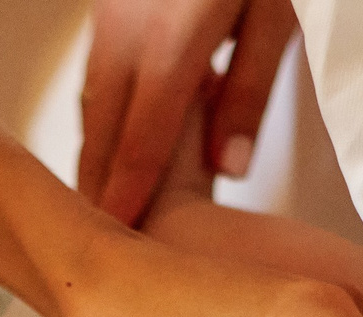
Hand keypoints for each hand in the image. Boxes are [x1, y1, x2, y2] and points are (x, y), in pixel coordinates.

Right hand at [79, 0, 297, 226]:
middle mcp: (126, 35)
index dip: (129, 199)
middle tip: (99, 246)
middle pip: (102, 134)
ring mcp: (109, 20)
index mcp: (171, 46)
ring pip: (92, 107)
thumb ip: (250, 91)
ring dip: (94, 159)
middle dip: (99, 192)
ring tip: (102, 206)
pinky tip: (111, 144)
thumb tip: (229, 168)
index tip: (123, 243)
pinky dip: (99, 121)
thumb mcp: (270, 17)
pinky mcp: (107, 9)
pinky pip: (95, 79)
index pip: (142, 144)